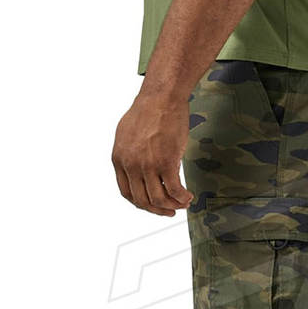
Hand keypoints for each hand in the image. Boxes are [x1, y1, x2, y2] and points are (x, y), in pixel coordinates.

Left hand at [111, 88, 193, 215]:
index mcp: (119, 159)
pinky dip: (182, 198)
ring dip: (172, 206)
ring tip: (183, 203)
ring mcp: (148, 165)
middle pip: (142, 200)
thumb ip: (130, 155)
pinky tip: (188, 196)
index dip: (141, 204)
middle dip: (157, 210)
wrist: (162, 97)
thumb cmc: (149, 111)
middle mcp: (131, 165)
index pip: (127, 193)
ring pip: (159, 199)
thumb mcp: (127, 135)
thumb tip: (138, 169)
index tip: (153, 205)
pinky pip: (174, 190)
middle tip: (170, 211)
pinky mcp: (166, 162)